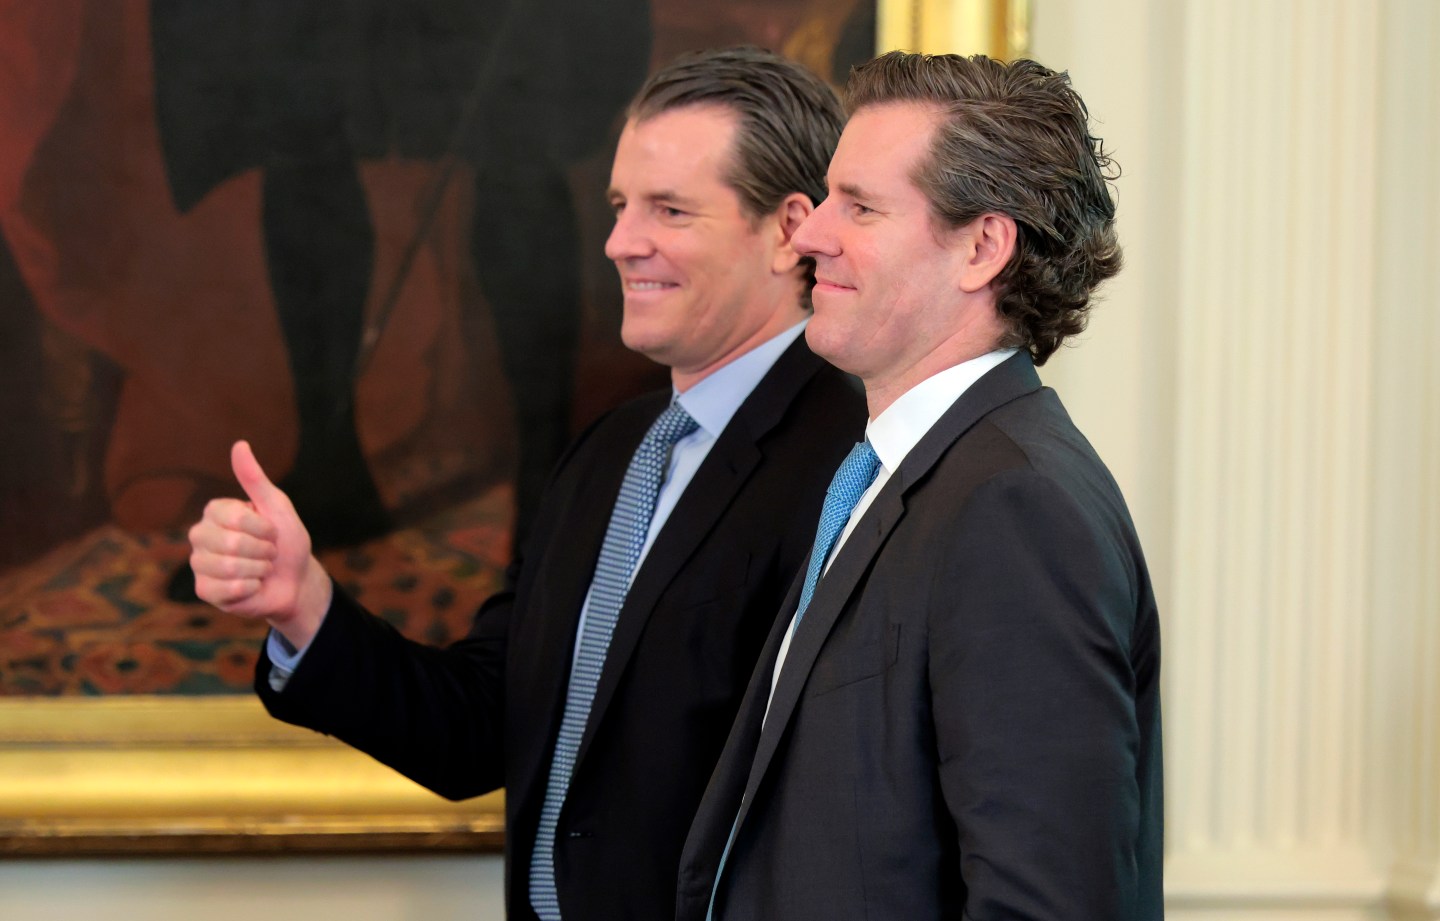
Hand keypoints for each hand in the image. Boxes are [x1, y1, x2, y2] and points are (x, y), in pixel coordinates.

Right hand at [187, 440, 332, 647]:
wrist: (295, 580)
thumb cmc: (286, 541)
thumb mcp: (277, 507)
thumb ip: (255, 479)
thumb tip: (240, 444)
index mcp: (215, 512)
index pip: (234, 517)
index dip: (262, 527)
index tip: (271, 531)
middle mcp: (200, 535)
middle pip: (231, 543)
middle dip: (263, 550)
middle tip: (268, 552)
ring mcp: (199, 564)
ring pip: (229, 567)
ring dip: (259, 569)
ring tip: (261, 568)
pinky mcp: (204, 590)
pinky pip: (227, 589)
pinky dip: (251, 587)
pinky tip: (252, 585)